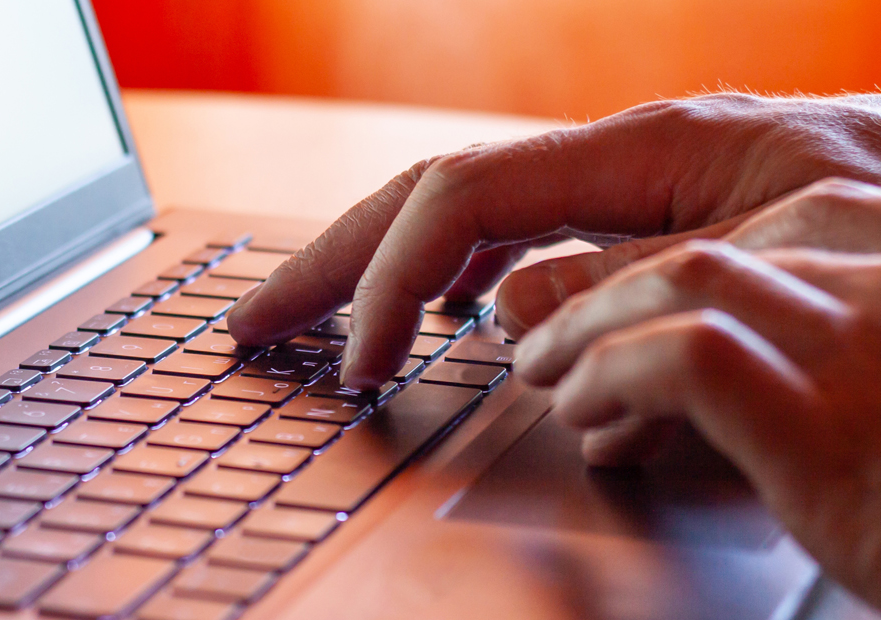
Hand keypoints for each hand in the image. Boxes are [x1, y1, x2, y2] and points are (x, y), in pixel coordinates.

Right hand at [225, 93, 880, 388]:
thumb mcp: (788, 266)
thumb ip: (637, 288)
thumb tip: (503, 316)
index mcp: (654, 149)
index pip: (462, 199)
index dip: (388, 282)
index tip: (355, 366)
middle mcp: (630, 159)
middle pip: (434, 196)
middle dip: (333, 262)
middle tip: (250, 324)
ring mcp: (639, 189)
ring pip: (469, 216)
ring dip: (380, 270)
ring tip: (318, 323)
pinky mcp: (661, 223)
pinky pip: (526, 240)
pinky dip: (460, 280)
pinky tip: (445, 311)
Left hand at [512, 240, 880, 607]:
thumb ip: (821, 368)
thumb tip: (717, 356)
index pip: (781, 231)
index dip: (676, 269)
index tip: (619, 309)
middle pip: (725, 250)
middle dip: (618, 289)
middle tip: (553, 338)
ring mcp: (869, 351)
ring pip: (688, 282)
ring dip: (591, 326)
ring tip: (547, 372)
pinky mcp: (830, 427)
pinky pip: (684, 358)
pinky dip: (609, 373)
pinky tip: (586, 412)